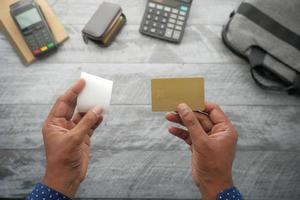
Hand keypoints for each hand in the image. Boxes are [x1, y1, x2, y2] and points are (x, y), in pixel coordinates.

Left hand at [42, 80, 102, 197]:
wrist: (67, 177)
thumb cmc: (63, 159)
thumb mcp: (74, 138)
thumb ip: (87, 122)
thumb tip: (98, 109)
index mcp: (54, 123)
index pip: (64, 102)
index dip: (73, 91)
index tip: (82, 82)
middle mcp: (63, 125)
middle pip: (74, 106)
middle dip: (83, 97)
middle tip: (92, 87)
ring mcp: (73, 131)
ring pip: (84, 116)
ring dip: (92, 109)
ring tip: (101, 101)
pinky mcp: (82, 138)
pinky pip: (90, 125)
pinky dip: (96, 120)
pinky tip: (102, 115)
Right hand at [166, 103, 237, 199]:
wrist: (211, 185)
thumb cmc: (213, 166)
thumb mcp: (202, 142)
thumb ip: (192, 123)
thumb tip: (183, 107)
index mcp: (225, 129)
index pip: (213, 110)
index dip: (200, 104)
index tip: (188, 100)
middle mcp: (217, 132)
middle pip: (200, 117)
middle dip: (186, 114)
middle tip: (174, 108)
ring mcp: (207, 139)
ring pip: (193, 126)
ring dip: (181, 122)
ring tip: (169, 116)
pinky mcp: (199, 145)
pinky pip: (189, 135)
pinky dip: (181, 132)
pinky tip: (172, 129)